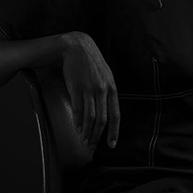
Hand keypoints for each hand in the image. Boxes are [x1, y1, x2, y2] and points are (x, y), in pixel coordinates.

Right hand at [60, 31, 119, 148]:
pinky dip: (78, 121)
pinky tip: (77, 128)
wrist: (77, 47)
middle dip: (98, 135)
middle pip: (102, 119)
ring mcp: (89, 89)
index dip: (114, 131)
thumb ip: (107, 92)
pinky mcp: (77, 88)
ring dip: (87, 131)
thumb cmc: (91, 63)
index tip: (111, 144)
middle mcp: (103, 90)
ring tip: (84, 140)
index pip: (115, 115)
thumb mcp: (105, 76)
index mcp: (112, 88)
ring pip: (90, 117)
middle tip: (92, 146)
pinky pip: (79, 109)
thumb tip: (106, 110)